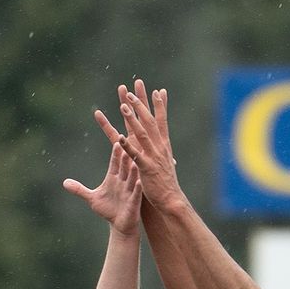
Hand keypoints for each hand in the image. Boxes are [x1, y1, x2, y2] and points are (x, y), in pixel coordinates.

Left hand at [63, 141, 141, 235]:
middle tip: (127, 144)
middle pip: (124, 167)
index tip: (116, 142)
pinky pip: (135, 194)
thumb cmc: (108, 210)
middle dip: (125, 157)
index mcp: (113, 178)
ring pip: (131, 179)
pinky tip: (138, 182)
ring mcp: (129, 192)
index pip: (115, 163)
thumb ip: (79, 189)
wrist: (119, 225)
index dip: (115, 154)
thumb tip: (64, 182)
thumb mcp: (91, 198)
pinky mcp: (133, 202)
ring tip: (134, 161)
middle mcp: (123, 182)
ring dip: (132, 171)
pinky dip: (137, 188)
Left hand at [95, 79, 180, 210]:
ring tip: (123, 105)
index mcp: (164, 145)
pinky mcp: (145, 168)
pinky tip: (119, 138)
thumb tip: (163, 143)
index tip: (158, 90)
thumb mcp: (165, 162)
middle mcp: (159, 147)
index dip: (160, 105)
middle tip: (133, 89)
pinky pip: (134, 155)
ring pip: (141, 134)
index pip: (162, 121)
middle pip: (150, 121)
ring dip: (132, 119)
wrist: (170, 199)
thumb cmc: (166, 182)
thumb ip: (162, 151)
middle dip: (142, 104)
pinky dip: (127, 146)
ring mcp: (152, 156)